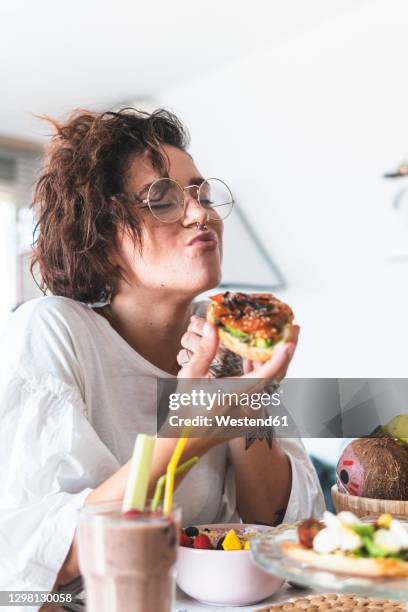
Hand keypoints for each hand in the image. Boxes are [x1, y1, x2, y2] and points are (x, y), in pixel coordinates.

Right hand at [162, 316, 299, 440]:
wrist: (186, 439)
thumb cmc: (185, 407)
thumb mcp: (189, 377)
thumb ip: (204, 351)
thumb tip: (212, 326)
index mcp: (230, 397)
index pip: (262, 377)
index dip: (278, 360)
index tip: (290, 342)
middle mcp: (246, 408)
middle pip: (276, 377)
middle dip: (288, 352)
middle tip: (294, 328)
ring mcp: (253, 414)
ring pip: (273, 383)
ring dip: (279, 360)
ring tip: (283, 336)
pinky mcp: (255, 415)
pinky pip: (265, 390)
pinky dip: (267, 371)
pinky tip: (261, 356)